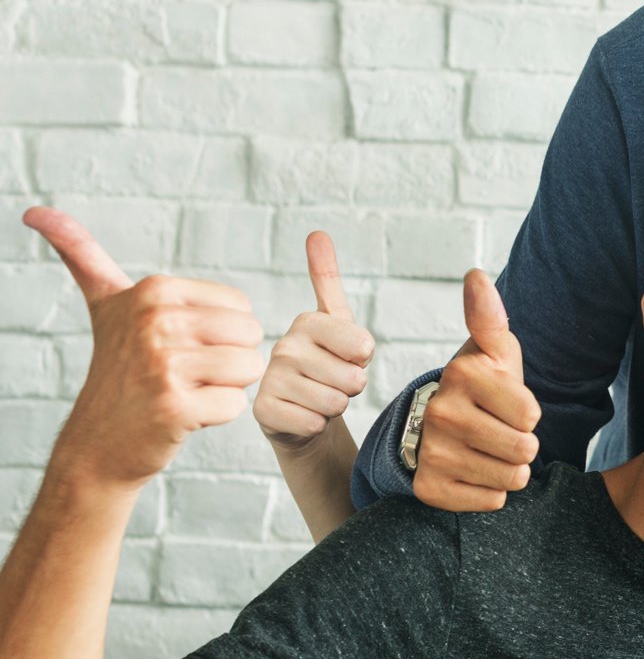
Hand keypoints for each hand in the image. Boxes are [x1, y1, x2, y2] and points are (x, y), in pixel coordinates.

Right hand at [25, 207, 263, 487]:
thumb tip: (36, 210)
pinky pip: (235, 404)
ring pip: (248, 368)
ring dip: (224, 387)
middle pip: (250, 336)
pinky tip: (181, 417)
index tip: (176, 346)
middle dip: (226, 360)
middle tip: (182, 374)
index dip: (219, 333)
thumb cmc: (117, 370)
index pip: (241, 307)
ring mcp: (164, 365)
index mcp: (154, 291)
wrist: (97, 443)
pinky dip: (215, 415)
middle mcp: (156, 322)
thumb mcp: (104, 305)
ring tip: (183, 391)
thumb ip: (81, 254)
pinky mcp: (174, 408)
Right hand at [253, 232, 374, 452]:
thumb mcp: (337, 323)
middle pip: (352, 378)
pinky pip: (314, 424)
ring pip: (334, 403)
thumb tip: (316, 233)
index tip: (348, 356)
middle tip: (332, 382)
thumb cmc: (325, 365)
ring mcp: (270, 379)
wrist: (299, 412)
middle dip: (351, 387)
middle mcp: (283, 346)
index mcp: (307, 322)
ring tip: (317, 398)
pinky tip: (302, 415)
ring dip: (334, 407)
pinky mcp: (263, 411)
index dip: (364, 359)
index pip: (362, 345)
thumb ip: (328, 280)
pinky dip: (316, 425)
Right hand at [411, 270, 540, 512]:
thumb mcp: (492, 350)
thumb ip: (490, 316)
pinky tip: (474, 470)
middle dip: (523, 444)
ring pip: (510, 478)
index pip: (531, 416)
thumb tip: (476, 276)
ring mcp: (432, 453)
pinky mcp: (430, 488)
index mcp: (462, 376)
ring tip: (490, 450)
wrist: (436, 426)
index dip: (528, 414)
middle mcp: (441, 413)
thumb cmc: (480, 386)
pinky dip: (491, 491)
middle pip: (523, 449)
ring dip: (510, 468)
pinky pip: (491, 501)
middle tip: (502, 431)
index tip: (508, 405)